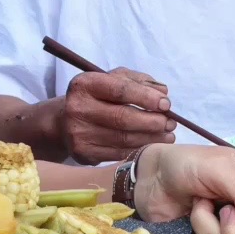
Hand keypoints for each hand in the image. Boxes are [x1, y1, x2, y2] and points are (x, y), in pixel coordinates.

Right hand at [59, 69, 175, 164]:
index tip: (166, 104)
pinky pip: (118, 154)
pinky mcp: (83, 154)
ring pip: (123, 139)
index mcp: (85, 84)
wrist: (63, 123)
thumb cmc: (96, 97)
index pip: (120, 90)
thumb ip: (138, 81)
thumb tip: (163, 91)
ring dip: (151, 138)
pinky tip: (152, 146)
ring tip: (167, 135)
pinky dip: (139, 150)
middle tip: (171, 123)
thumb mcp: (112, 80)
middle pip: (123, 118)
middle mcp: (78, 108)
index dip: (146, 97)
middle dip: (152, 121)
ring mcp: (79, 134)